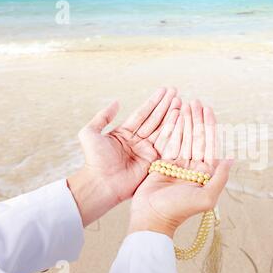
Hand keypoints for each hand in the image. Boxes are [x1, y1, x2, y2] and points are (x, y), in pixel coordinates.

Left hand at [68, 88, 180, 225]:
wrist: (101, 183)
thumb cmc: (93, 160)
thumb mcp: (90, 133)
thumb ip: (103, 117)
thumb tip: (116, 102)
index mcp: (125, 133)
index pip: (142, 113)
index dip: (153, 101)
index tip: (165, 90)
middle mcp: (138, 141)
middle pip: (155, 119)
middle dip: (166, 105)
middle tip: (176, 91)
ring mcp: (147, 151)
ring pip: (162, 129)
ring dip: (172, 115)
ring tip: (181, 101)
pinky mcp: (154, 161)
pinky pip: (166, 144)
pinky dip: (174, 131)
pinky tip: (181, 118)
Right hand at [128, 100, 232, 237]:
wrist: (152, 217)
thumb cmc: (180, 210)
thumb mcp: (206, 197)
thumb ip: (220, 178)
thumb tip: (231, 159)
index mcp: (206, 174)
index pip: (210, 145)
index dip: (209, 126)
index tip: (208, 109)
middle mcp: (193, 168)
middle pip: (197, 138)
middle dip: (197, 119)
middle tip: (196, 101)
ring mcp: (178, 165)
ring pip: (184, 138)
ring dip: (185, 121)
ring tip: (186, 103)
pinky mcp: (163, 164)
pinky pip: (169, 142)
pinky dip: (172, 129)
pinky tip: (174, 116)